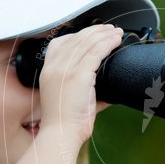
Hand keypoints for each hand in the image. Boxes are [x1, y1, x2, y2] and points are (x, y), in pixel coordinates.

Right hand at [38, 23, 120, 146]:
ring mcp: (65, 69)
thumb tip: (108, 91)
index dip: (79, 34)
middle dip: (95, 31)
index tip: (93, 33)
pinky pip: (96, 52)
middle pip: (76, 39)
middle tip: (110, 29)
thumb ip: (85, 90)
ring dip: (104, 35)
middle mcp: (54, 66)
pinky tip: (116, 41)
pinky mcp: (78, 75)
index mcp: (48, 70)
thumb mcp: (68, 98)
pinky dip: (107, 44)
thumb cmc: (65, 122)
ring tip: (116, 33)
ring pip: (87, 42)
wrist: (61, 134)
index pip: (61, 42)